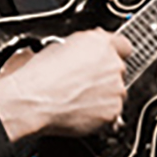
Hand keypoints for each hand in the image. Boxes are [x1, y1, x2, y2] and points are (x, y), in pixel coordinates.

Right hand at [0, 28, 133, 143]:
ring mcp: (115, 89)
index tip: (106, 60)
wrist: (33, 101)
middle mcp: (112, 64)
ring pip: (115, 92)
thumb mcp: (58, 45)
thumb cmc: (39, 76)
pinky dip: (100, 113)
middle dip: (104, 77)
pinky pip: (112, 112)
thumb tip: (87, 49)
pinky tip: (79, 109)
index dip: (113, 53)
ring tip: (77, 98)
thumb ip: (84, 45)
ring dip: (103, 95)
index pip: (123, 45)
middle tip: (81, 83)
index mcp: (100, 44)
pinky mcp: (113, 111)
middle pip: (118, 71)